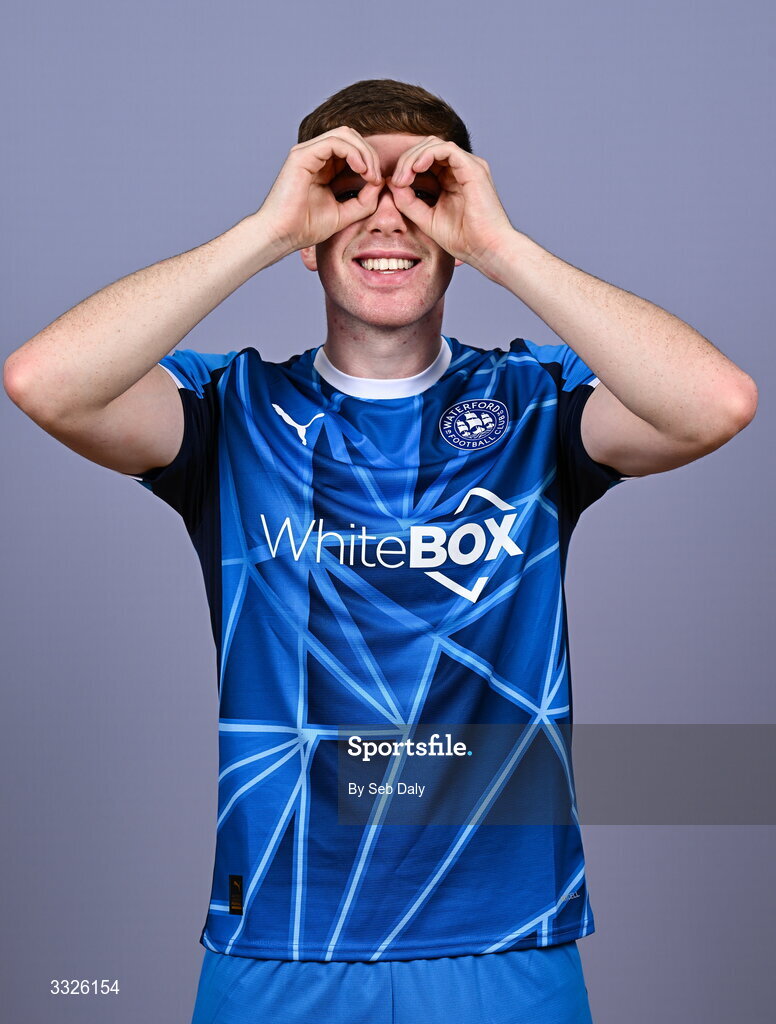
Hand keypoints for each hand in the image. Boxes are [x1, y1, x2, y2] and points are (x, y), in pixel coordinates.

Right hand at [255, 126, 384, 253]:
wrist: (282, 236)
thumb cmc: (305, 228)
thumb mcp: (344, 214)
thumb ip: (363, 200)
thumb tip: (381, 183)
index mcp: (322, 166)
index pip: (352, 148)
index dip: (370, 161)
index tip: (378, 183)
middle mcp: (314, 155)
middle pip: (350, 136)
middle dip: (369, 154)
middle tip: (377, 178)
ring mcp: (307, 152)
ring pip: (344, 134)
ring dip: (364, 152)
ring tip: (371, 175)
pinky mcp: (301, 155)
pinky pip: (334, 142)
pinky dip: (353, 153)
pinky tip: (361, 170)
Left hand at [387, 137, 515, 275]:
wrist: (486, 250)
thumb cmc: (463, 239)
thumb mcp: (426, 219)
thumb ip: (408, 201)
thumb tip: (391, 183)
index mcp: (453, 179)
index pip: (425, 160)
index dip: (406, 167)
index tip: (394, 186)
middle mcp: (462, 168)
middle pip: (427, 147)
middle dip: (406, 160)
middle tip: (396, 181)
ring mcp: (469, 166)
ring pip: (434, 144)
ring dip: (413, 158)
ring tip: (403, 178)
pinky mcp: (473, 168)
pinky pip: (445, 149)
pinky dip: (426, 155)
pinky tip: (415, 170)